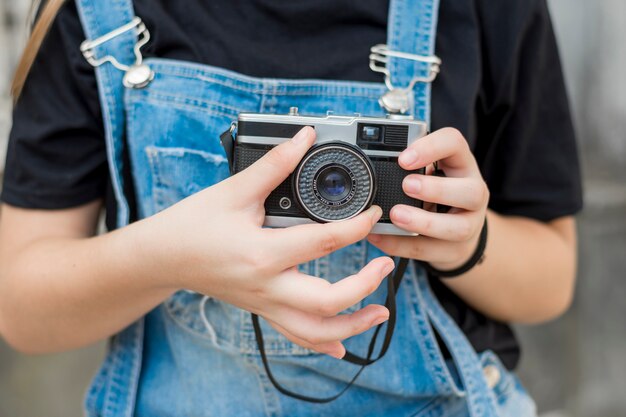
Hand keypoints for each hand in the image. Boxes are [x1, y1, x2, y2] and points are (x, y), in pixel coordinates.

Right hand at [144, 127, 393, 357]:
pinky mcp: (261, 309)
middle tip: (386, 265)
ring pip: (315, 332)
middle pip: (328, 302)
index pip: (324, 243)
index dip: (357, 227)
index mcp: (262, 253)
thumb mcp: (234, 191)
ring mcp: (264, 304)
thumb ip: (274, 164)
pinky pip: (295, 335)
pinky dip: (322, 343)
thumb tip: (304, 137)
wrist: (163, 256)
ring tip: (380, 313)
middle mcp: (266, 286)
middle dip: (365, 286)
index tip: (373, 214)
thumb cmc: (193, 224)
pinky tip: (341, 346)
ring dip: (353, 326)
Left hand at [368, 128, 488, 269]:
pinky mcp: (456, 250)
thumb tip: (367, 164)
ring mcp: (470, 224)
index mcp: (461, 164)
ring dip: (423, 222)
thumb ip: (407, 166)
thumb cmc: (436, 191)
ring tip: (395, 215)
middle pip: (471, 191)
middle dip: (436, 189)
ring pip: (458, 228)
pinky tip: (379, 237)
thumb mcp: (428, 170)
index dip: (431, 148)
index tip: (403, 158)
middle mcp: (474, 193)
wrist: (456, 228)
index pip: (455, 143)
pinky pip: (430, 250)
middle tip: (406, 185)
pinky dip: (401, 245)